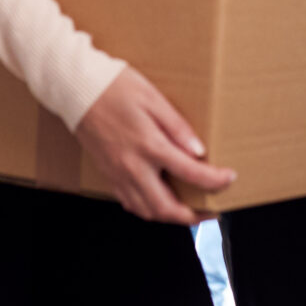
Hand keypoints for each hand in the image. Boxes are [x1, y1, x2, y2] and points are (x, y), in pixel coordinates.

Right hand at [74, 69, 234, 223]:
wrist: (77, 90)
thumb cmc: (114, 88)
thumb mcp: (153, 99)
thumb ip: (178, 128)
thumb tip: (198, 151)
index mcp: (149, 146)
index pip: (190, 173)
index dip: (214, 181)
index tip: (229, 178)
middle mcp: (133, 167)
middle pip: (167, 207)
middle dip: (193, 216)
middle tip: (212, 211)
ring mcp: (118, 174)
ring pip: (147, 210)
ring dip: (171, 216)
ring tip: (189, 211)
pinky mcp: (108, 174)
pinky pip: (130, 203)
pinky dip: (149, 209)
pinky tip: (158, 201)